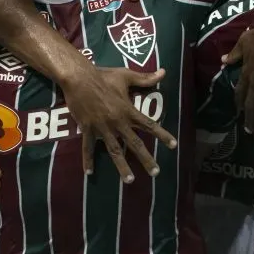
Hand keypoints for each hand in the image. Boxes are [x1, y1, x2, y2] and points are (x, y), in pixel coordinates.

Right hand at [60, 66, 174, 182]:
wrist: (79, 78)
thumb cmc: (103, 76)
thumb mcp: (126, 76)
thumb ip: (145, 78)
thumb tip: (164, 72)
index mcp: (128, 110)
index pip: (149, 125)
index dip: (162, 135)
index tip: (174, 146)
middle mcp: (118, 122)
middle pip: (134, 143)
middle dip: (146, 159)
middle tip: (155, 172)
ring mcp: (102, 127)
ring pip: (114, 150)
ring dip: (122, 166)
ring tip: (129, 180)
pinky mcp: (88, 129)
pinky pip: (88, 147)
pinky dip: (88, 160)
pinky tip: (88, 172)